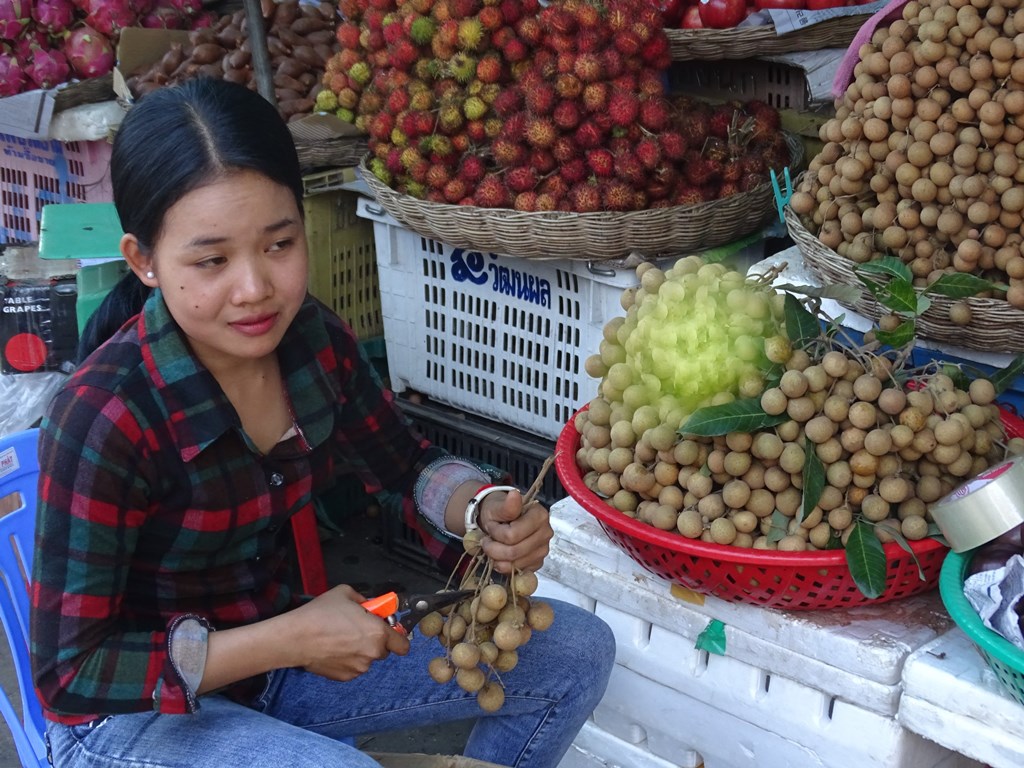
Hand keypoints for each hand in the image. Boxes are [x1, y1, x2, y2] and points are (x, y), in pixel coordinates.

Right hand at [289, 585, 409, 680]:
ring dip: (360, 651)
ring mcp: (358, 667)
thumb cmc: (319, 615)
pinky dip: (347, 660)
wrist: (296, 637)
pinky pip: (353, 667)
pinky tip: (334, 648)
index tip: (390, 631)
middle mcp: (372, 653)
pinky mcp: (345, 677)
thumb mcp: (345, 593)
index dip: (398, 637)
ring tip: (341, 638)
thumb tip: (369, 605)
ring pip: (367, 659)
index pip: (403, 645)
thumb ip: (364, 600)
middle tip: (359, 629)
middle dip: (375, 641)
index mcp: (377, 633)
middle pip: (384, 650)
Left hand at [477, 489, 551, 573]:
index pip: (512, 535)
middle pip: (513, 551)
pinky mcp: (537, 563)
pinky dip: (503, 566)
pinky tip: (501, 555)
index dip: (496, 532)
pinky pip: (517, 571)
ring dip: (497, 557)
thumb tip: (514, 494)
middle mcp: (546, 533)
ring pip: (514, 564)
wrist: (500, 520)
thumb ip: (506, 505)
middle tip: (487, 539)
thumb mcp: (498, 506)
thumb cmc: (499, 512)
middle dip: (493, 547)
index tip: (491, 526)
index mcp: (540, 516)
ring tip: (493, 546)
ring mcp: (543, 550)